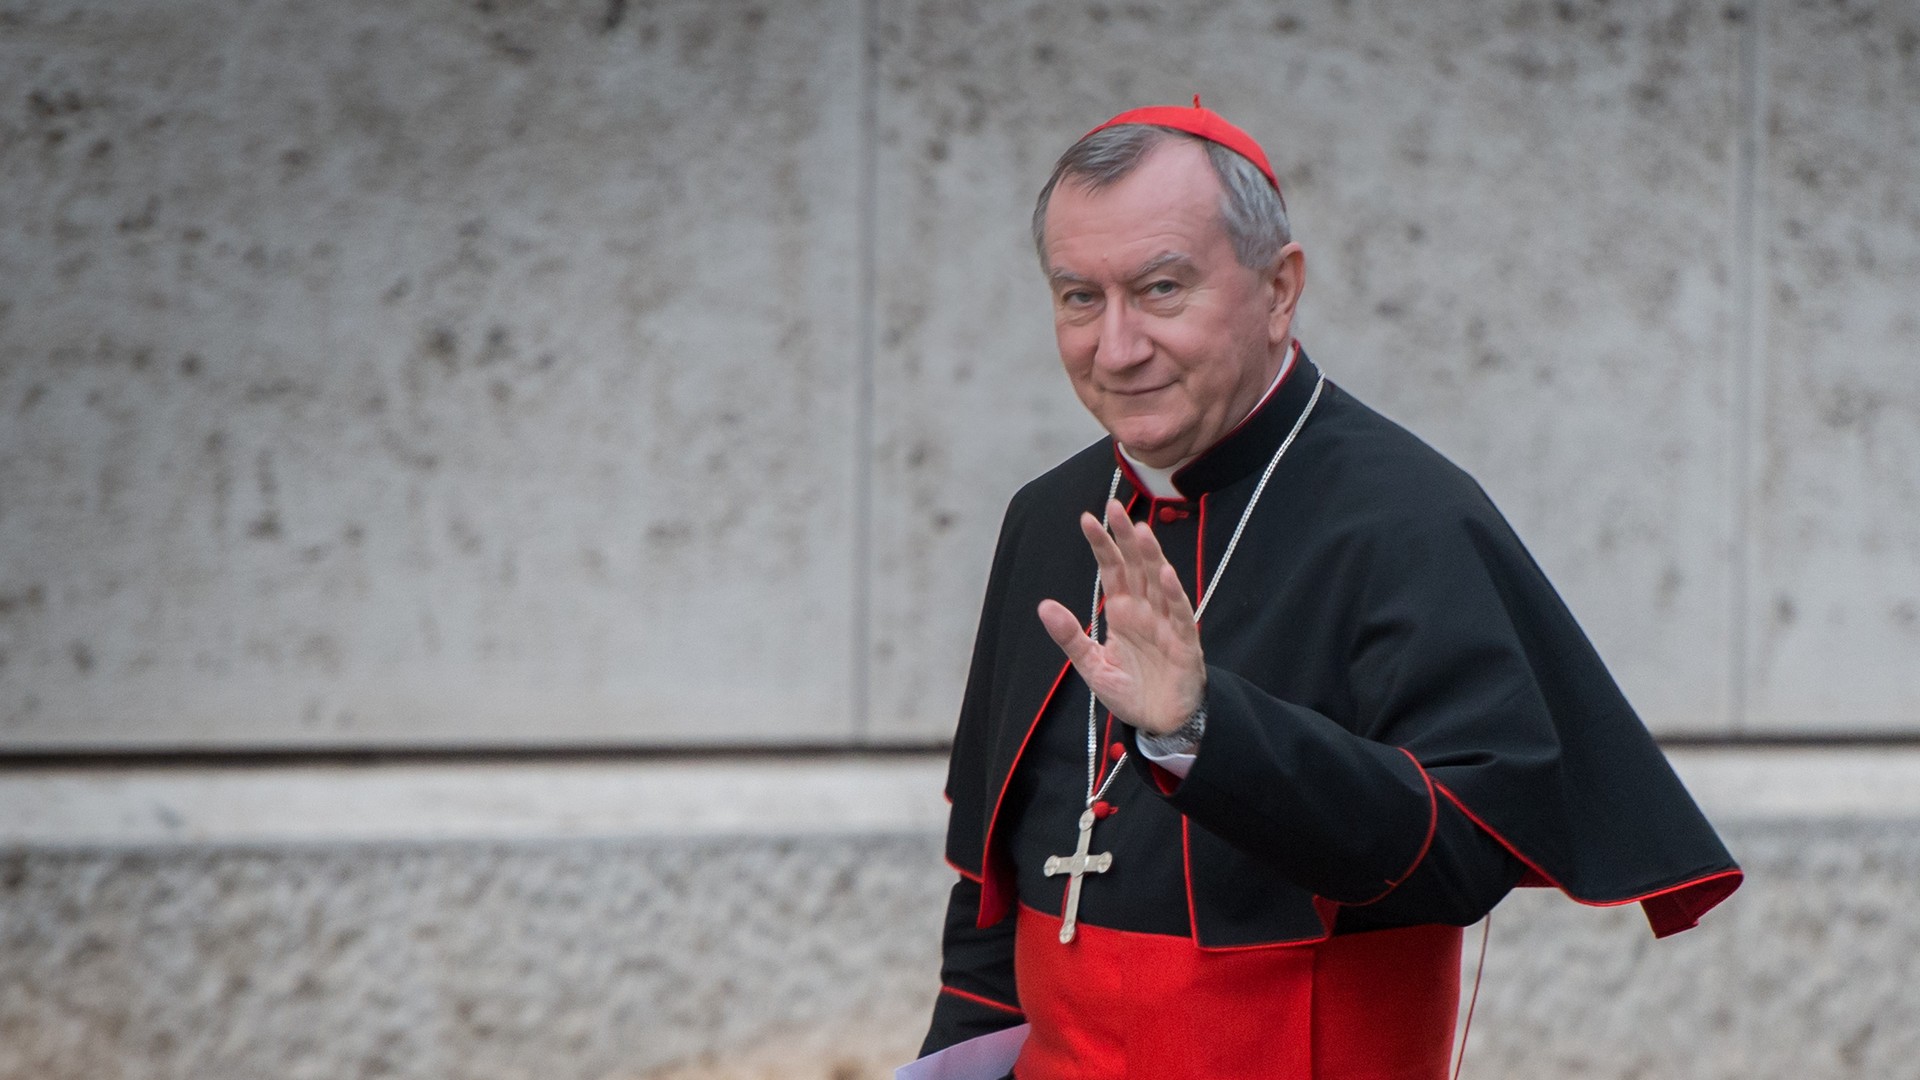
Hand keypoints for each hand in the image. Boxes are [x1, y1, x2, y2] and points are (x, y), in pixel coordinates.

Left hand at [1037, 499, 1205, 735]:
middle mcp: (1145, 610)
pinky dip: (1173, 595)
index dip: (1101, 544)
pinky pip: (1180, 615)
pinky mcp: (1184, 643)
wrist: (1162, 724)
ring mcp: (1166, 623)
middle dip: (1124, 537)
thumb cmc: (1131, 691)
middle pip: (1135, 566)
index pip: (1111, 569)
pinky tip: (1164, 574)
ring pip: (1159, 582)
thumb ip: (1071, 636)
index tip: (1087, 518)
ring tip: (1139, 530)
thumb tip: (1043, 605)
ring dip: (1151, 556)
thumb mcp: (1091, 665)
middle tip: (1113, 506)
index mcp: (1122, 611)